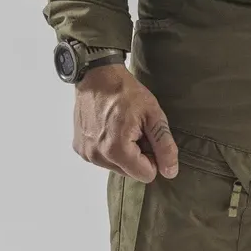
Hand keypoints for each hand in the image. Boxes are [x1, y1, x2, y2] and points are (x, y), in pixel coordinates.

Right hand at [73, 64, 179, 182]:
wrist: (97, 76)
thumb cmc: (126, 92)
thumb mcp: (153, 115)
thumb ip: (164, 146)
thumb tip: (170, 172)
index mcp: (117, 150)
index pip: (146, 175)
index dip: (153, 158)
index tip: (148, 137)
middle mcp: (98, 156)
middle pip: (130, 172)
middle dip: (137, 155)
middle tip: (135, 130)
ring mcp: (86, 153)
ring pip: (117, 167)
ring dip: (124, 153)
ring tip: (122, 127)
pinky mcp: (80, 148)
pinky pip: (103, 159)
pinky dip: (109, 148)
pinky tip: (109, 128)